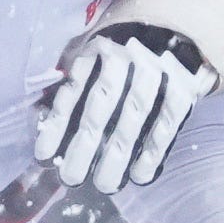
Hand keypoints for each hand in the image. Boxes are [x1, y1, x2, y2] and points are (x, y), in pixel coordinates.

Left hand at [34, 18, 221, 192]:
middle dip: (84, 147)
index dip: (58, 125)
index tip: (44, 155)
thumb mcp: (94, 57)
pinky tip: (140, 176)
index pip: (73, 91)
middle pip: (100, 109)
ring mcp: (156, 74)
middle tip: (70, 178)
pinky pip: (165, 125)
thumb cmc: (124, 58)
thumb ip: (73, 83)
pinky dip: (153, 152)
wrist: (178, 38)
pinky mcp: (182, 90)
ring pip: (132, 120)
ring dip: (117, 156)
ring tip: (104, 184)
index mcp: (97, 50)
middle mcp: (125, 60)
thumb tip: (41, 118)